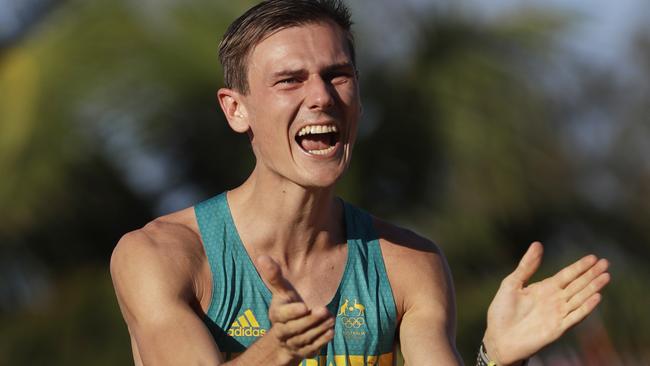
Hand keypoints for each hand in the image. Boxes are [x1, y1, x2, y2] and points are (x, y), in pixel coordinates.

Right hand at [256, 256, 334, 364]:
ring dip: (319, 329)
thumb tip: (262, 256)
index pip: (283, 316)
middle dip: (310, 320)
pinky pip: (313, 348)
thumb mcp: (282, 291)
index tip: (304, 306)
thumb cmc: (286, 306)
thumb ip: (275, 276)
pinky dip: (322, 341)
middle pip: (295, 328)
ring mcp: (293, 343)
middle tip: (324, 310)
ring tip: (331, 318)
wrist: (287, 335)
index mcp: (276, 315)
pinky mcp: (304, 351)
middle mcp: (283, 331)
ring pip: (305, 338)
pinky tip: (331, 331)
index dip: (293, 312)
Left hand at [483, 242, 609, 365]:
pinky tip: (596, 297)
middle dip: (592, 274)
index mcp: (545, 288)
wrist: (498, 337)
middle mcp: (555, 300)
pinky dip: (586, 307)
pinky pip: (575, 316)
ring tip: (606, 276)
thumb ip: (526, 266)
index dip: (580, 266)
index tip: (593, 257)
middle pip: (578, 284)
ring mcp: (558, 314)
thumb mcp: (512, 283)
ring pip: (580, 298)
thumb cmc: (502, 311)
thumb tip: (537, 244)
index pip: (567, 275)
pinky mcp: (558, 328)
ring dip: (593, 288)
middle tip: (606, 262)